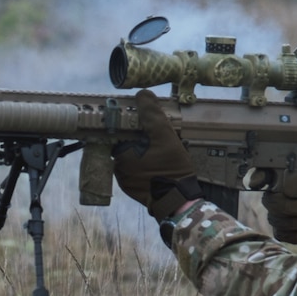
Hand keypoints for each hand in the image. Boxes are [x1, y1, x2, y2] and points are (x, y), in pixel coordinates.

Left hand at [112, 91, 204, 219]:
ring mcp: (124, 180)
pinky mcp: (133, 189)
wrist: (179, 201)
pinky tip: (158, 163)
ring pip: (131, 158)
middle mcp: (117, 168)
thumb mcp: (165, 135)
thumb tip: (142, 94)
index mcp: (120, 154)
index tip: (141, 121)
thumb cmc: (171, 168)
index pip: (118, 132)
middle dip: (138, 138)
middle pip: (125, 144)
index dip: (130, 124)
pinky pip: (135, 171)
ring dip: (141, 152)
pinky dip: (143, 165)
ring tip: (159, 149)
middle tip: (156, 136)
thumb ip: (152, 114)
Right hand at [259, 170, 296, 247]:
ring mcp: (280, 216)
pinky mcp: (284, 233)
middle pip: (270, 201)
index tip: (261, 182)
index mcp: (289, 179)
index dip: (258, 178)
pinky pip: (283, 234)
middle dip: (291, 207)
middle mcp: (280, 196)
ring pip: (276, 219)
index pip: (264, 175)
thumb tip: (286, 189)